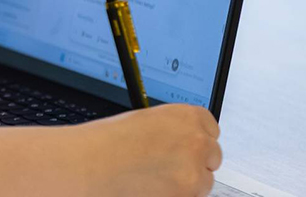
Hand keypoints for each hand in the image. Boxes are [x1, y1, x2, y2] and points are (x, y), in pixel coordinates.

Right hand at [83, 104, 221, 196]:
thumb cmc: (109, 141)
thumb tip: (180, 143)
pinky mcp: (189, 194)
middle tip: (169, 166)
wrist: (92, 164)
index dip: (198, 138)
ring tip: (155, 179)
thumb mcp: (144, 122)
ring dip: (187, 182)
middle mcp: (197, 141)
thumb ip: (171, 130)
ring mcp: (195, 170)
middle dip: (195, 162)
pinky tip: (153, 188)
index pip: (211, 128)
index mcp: (186, 116)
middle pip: (212, 156)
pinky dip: (176, 195)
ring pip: (204, 181)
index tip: (188, 146)